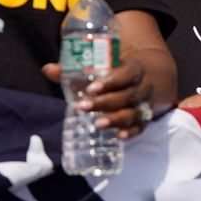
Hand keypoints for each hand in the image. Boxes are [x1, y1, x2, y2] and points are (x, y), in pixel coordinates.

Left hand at [43, 57, 157, 140]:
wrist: (152, 76)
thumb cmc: (121, 70)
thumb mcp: (108, 64)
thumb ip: (78, 68)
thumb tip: (48, 69)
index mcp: (136, 68)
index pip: (126, 74)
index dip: (111, 81)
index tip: (91, 89)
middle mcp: (144, 86)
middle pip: (129, 95)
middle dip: (106, 102)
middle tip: (84, 107)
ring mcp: (147, 103)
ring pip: (135, 112)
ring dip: (117, 119)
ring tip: (98, 124)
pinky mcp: (146, 118)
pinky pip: (141, 126)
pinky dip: (132, 132)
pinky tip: (120, 137)